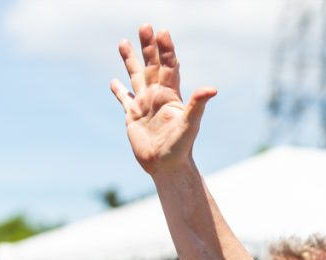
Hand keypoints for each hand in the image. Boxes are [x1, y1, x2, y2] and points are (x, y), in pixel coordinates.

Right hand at [110, 24, 216, 175]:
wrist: (167, 167)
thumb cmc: (181, 147)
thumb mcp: (190, 124)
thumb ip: (198, 105)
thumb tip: (212, 89)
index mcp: (171, 96)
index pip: (169, 67)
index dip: (166, 49)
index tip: (162, 32)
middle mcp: (158, 97)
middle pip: (153, 66)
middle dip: (149, 47)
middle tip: (145, 26)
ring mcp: (145, 106)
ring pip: (136, 77)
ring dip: (131, 61)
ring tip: (123, 42)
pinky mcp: (133, 117)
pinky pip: (125, 100)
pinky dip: (120, 90)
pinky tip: (114, 82)